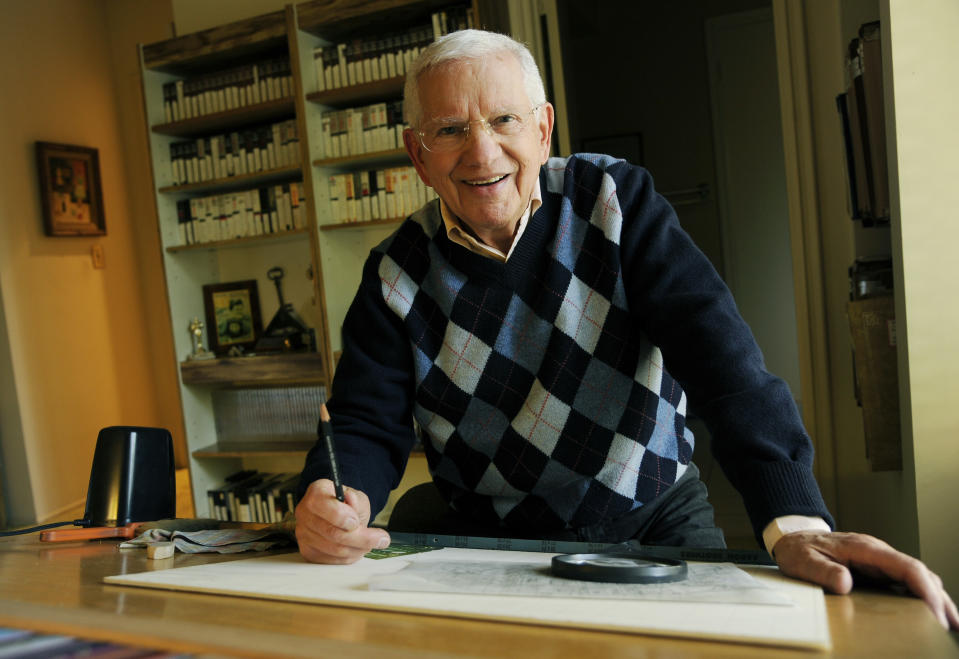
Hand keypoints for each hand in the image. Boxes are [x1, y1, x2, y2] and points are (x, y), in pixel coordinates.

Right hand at [294, 479, 390, 563]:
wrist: (337, 513)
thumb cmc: (346, 504)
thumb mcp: (356, 497)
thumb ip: (355, 500)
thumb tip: (351, 501)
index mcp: (316, 493)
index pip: (326, 508)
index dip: (344, 518)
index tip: (358, 522)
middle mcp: (305, 513)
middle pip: (333, 533)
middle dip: (361, 538)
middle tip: (380, 538)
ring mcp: (303, 533)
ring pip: (335, 549)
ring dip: (358, 549)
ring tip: (370, 543)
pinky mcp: (307, 550)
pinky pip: (331, 560)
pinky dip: (348, 557)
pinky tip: (357, 549)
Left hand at [773, 530, 958, 629]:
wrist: (793, 537)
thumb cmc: (799, 548)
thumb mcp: (804, 560)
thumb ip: (823, 571)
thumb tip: (845, 583)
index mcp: (864, 548)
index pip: (906, 566)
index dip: (924, 589)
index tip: (935, 612)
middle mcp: (878, 552)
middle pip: (920, 573)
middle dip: (939, 599)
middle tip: (951, 625)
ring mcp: (879, 561)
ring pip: (918, 577)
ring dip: (936, 599)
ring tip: (949, 624)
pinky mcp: (877, 570)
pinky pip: (907, 581)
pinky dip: (923, 596)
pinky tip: (930, 612)